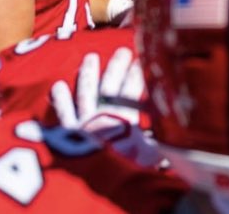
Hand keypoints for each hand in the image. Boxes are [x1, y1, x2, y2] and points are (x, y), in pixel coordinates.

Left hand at [51, 47, 159, 167]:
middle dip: (117, 66)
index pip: (133, 90)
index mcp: (126, 119)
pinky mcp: (67, 132)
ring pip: (86, 92)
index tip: (141, 59)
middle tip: (123, 51)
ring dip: (89, 74)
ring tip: (91, 57)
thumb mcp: (150, 155)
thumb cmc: (127, 166)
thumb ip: (157, 142)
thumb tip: (170, 134)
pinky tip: (58, 85)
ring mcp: (85, 121)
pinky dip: (60, 99)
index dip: (137, 74)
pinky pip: (63, 112)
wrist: (98, 178)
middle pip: (111, 85)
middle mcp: (105, 115)